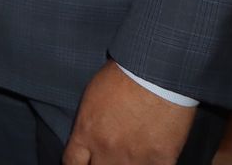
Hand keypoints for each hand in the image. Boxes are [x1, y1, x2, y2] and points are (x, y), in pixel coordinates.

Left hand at [63, 62, 195, 164]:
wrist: (156, 74)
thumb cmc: (124, 75)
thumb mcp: (93, 96)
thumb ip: (90, 123)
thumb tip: (92, 135)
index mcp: (86, 132)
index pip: (71, 162)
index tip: (84, 162)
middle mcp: (106, 150)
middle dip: (100, 164)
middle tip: (108, 156)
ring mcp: (134, 159)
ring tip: (131, 154)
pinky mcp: (160, 160)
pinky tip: (150, 158)